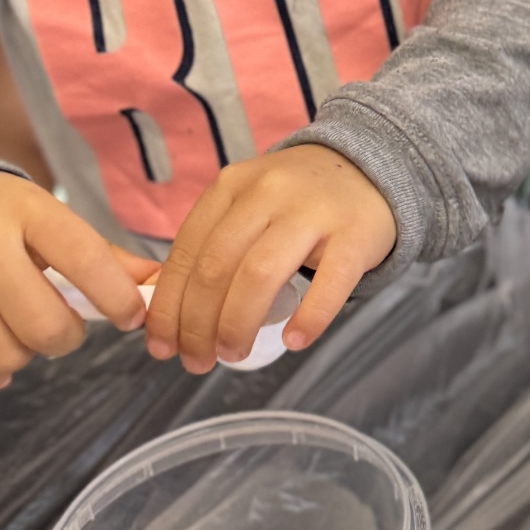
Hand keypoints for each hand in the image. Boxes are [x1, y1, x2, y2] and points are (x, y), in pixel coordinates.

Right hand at [0, 173, 155, 397]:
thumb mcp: (46, 217)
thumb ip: (101, 256)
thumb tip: (155, 286)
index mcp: (25, 211)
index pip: (85, 261)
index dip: (118, 298)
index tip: (129, 315)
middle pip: (45, 326)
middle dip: (65, 337)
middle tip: (58, 325)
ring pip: (5, 357)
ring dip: (22, 355)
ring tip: (16, 329)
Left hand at [145, 144, 396, 374]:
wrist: (369, 167)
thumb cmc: (296, 202)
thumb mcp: (248, 204)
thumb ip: (213, 246)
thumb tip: (169, 314)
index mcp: (232, 186)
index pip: (187, 252)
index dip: (168, 306)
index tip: (160, 346)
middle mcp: (268, 193)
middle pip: (217, 267)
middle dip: (197, 325)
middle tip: (196, 362)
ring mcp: (313, 212)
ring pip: (261, 274)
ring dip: (237, 324)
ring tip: (233, 355)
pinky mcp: (355, 234)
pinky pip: (329, 282)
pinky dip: (308, 317)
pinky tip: (294, 340)